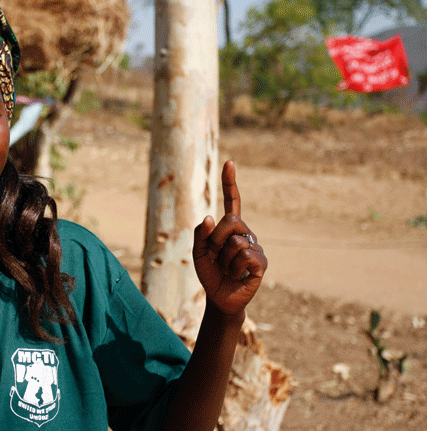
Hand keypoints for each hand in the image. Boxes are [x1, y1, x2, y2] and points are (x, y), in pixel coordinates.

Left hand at [192, 160, 266, 315]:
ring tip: (226, 269)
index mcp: (229, 228)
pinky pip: (244, 255)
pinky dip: (234, 267)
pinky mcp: (261, 262)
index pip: (231, 202)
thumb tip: (209, 217)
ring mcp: (255, 247)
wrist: (219, 298)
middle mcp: (245, 233)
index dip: (229, 183)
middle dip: (215, 240)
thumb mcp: (198, 253)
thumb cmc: (210, 274)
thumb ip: (200, 235)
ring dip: (223, 259)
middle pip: (230, 221)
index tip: (229, 162)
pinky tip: (237, 275)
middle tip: (214, 256)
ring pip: (235, 241)